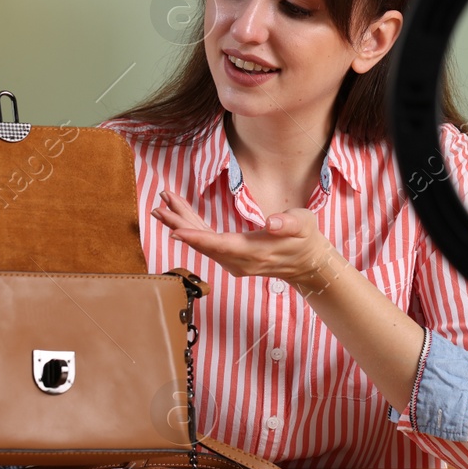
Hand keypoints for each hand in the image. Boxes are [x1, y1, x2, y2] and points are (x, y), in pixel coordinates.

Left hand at [150, 189, 336, 288]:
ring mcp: (233, 262)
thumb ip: (289, 223)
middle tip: (160, 207)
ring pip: (202, 243)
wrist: (307, 263)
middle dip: (180, 225)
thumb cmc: (305, 239)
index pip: (220, 245)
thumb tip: (272, 223)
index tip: (175, 230)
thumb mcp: (305, 225)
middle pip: (204, 244)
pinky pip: (207, 243)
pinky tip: (179, 216)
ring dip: (182, 224)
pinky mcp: (231, 258)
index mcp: (254, 252)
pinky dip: (191, 229)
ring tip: (163, 206)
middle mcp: (238, 262)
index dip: (196, 238)